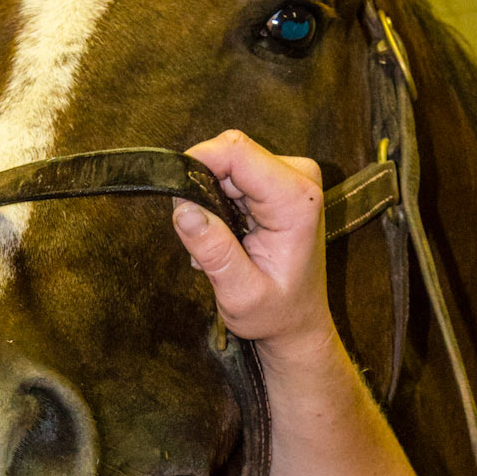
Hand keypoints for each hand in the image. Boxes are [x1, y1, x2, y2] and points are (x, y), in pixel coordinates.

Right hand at [173, 131, 333, 362]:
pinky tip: (227, 238)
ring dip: (211, 202)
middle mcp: (298, 179)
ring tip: (219, 247)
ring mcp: (290, 177)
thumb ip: (214, 252)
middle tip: (204, 240)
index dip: (197, 165)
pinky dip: (220, 204)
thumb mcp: (240, 294)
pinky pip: (233, 175)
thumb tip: (184, 210)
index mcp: (295, 201)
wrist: (299, 323)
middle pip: (230, 155)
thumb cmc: (276, 314)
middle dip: (203, 192)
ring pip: (228, 164)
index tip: (177, 200)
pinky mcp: (278, 182)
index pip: (236, 152)